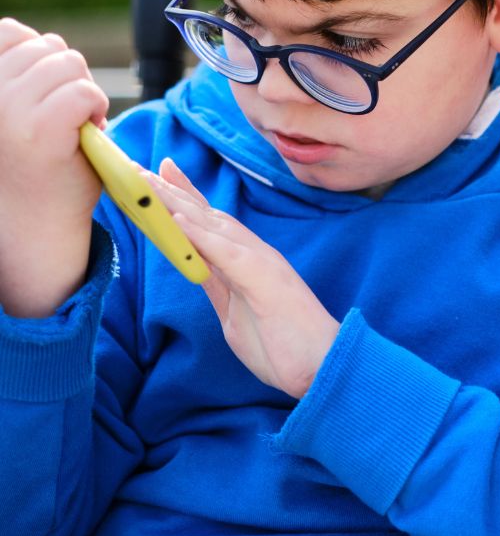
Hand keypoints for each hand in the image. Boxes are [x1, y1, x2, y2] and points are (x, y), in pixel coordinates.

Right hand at [0, 18, 107, 316]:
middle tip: (64, 116)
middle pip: (49, 47)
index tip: (45, 91)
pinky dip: (95, 107)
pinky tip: (87, 130)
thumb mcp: (13, 108)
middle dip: (70, 76)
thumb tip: (38, 39)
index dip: (42, 56)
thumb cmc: (32, 164)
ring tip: (74, 125)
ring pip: (69, 64)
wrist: (34, 223)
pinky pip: (83, 92)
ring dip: (85, 92)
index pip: (10, 32)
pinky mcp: (40, 131)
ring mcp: (8, 112)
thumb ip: (19, 73)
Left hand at [149, 159, 339, 397]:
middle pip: (208, 216)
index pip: (211, 225)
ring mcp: (262, 264)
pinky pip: (227, 253)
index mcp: (248, 264)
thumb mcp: (236, 315)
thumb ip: (218, 286)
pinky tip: (179, 218)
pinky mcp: (265, 280)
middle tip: (139, 168)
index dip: (183, 199)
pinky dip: (202, 234)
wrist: (324, 366)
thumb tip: (198, 271)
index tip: (156, 177)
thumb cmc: (284, 347)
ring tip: (149, 183)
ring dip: (179, 203)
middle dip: (173, 191)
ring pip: (215, 226)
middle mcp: (255, 254)